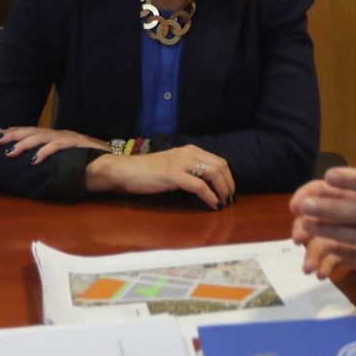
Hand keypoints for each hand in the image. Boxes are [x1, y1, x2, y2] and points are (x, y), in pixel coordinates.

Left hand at [0, 127, 108, 163]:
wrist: (116, 163)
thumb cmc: (94, 164)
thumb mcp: (71, 158)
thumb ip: (57, 159)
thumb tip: (38, 165)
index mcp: (61, 136)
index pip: (35, 131)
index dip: (18, 131)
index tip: (1, 133)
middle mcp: (63, 134)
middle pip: (34, 131)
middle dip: (14, 135)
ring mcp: (70, 138)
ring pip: (42, 137)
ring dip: (25, 144)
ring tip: (10, 152)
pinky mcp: (77, 145)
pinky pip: (57, 147)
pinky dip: (44, 152)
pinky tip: (34, 159)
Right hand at [86, 145, 233, 209]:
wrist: (125, 170)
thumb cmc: (147, 171)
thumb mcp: (173, 165)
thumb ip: (188, 169)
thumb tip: (206, 182)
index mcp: (190, 150)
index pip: (219, 160)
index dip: (228, 176)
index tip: (230, 190)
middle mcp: (188, 153)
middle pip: (220, 166)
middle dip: (229, 183)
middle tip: (230, 199)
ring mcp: (180, 163)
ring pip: (213, 173)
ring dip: (223, 190)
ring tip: (224, 202)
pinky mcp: (173, 175)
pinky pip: (199, 186)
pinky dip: (210, 196)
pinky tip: (213, 205)